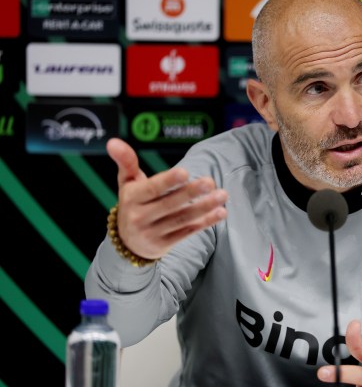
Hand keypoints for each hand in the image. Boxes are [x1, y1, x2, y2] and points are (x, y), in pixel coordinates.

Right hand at [107, 138, 227, 259]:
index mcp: (132, 198)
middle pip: (169, 204)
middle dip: (191, 193)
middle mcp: (140, 217)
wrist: (126, 242)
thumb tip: (112, 141)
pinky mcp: (164, 244)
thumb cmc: (133, 203)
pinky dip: (205, 223)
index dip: (168, 181)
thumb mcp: (127, 183)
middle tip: (210, 181)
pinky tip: (220, 213)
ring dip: (204, 208)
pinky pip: (187, 232)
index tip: (185, 172)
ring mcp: (153, 233)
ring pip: (182, 219)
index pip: (151, 189)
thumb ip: (126, 161)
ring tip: (222, 195)